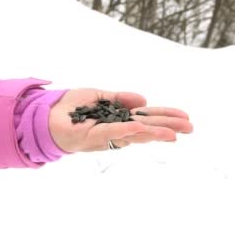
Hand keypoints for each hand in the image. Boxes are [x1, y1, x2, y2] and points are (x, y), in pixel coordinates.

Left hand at [48, 88, 192, 151]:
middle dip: (168, 127)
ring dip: (154, 133)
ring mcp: (106, 136)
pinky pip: (112, 133)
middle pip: (147, 127)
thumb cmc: (69, 108)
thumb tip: (143, 100)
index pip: (148, 117)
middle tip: (190, 128)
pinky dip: (126, 130)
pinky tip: (140, 128)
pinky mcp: (92, 138)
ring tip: (174, 134)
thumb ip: (120, 98)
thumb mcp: (98, 96)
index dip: (166, 117)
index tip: (185, 117)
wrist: (44, 116)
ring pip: (134, 134)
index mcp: (120, 119)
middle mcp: (116, 129)